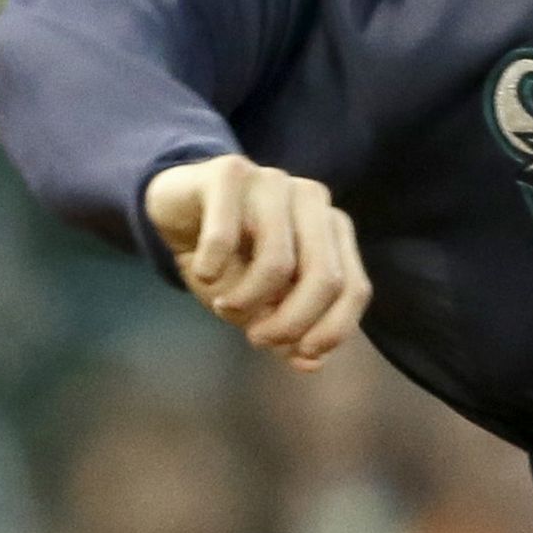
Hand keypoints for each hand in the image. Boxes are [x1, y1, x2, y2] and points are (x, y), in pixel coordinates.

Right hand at [144, 154, 370, 371]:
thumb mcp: (261, 302)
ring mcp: (274, 180)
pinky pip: (226, 234)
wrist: (177, 210)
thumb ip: (289, 330)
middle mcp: (313, 200)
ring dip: (247, 300)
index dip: (332, 330)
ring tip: (224, 307)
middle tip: (257, 339)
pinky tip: (204, 272)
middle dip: (290, 323)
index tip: (299, 353)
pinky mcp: (229, 170)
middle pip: (324, 278)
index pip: (354, 288)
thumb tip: (311, 362)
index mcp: (333, 229)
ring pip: (278, 261)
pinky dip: (213, 266)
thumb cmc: (229, 259)